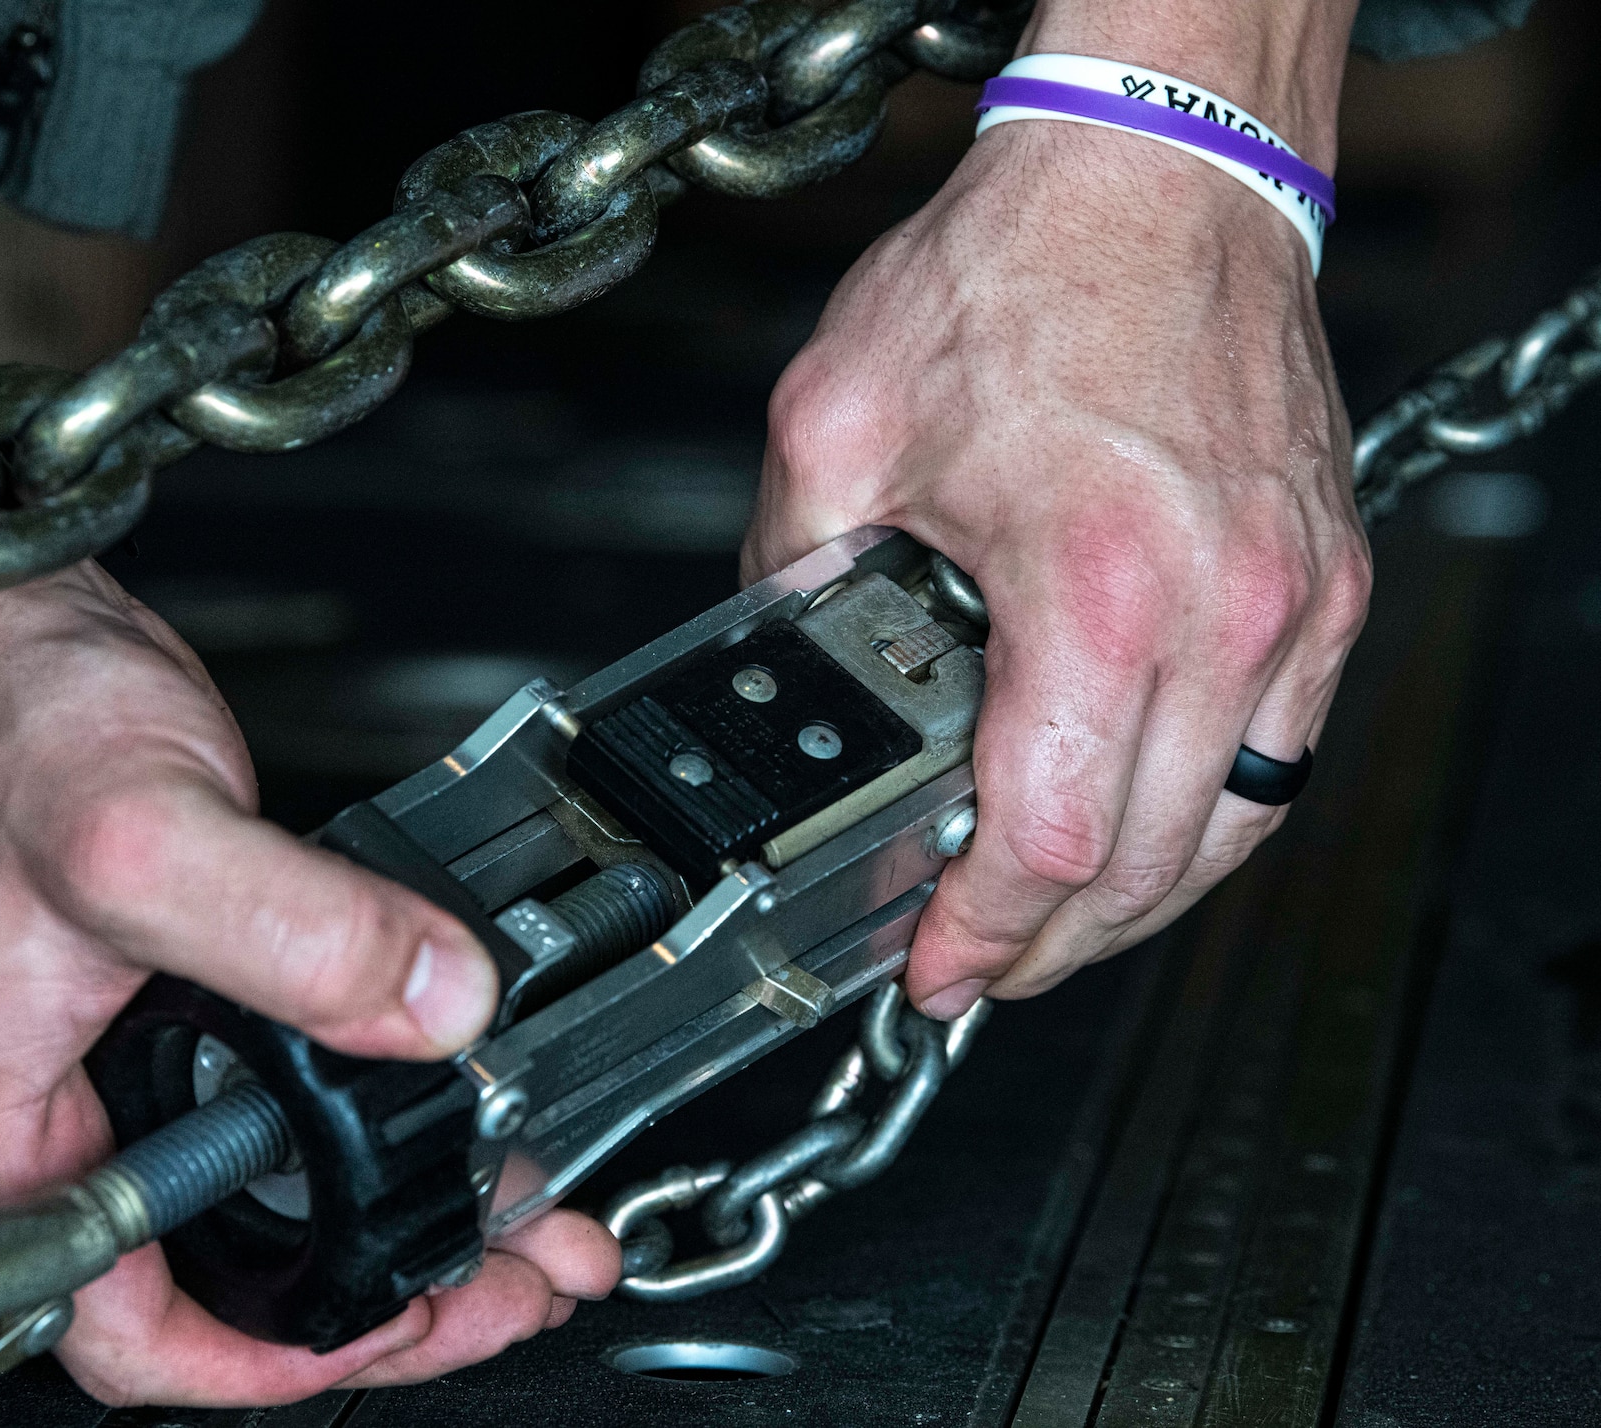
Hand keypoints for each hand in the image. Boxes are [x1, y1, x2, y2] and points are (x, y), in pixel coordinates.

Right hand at [0, 566, 618, 1405]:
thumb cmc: (4, 727)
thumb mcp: (145, 837)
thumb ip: (296, 932)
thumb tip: (436, 1005)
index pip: (132, 1329)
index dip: (276, 1359)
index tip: (407, 1326)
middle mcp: (44, 1129)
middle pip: (220, 1283)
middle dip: (382, 1301)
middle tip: (512, 1280)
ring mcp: (106, 1077)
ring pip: (259, 1204)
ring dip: (399, 1221)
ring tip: (523, 1224)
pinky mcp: (166, 1018)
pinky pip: (278, 1111)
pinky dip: (378, 1127)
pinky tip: (461, 1116)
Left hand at [745, 115, 1370, 1017]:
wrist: (1161, 171)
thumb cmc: (1026, 269)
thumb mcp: (839, 419)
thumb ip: (791, 568)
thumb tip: (776, 666)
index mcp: (1095, 585)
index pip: (1053, 837)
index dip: (983, 933)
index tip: (935, 968)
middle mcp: (1222, 610)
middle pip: (1146, 866)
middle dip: (1049, 944)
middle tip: (977, 966)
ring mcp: (1294, 602)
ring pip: (1230, 831)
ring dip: (1134, 904)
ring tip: (1049, 923)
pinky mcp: (1326, 583)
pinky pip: (1280, 756)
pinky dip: (1205, 820)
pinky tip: (1137, 828)